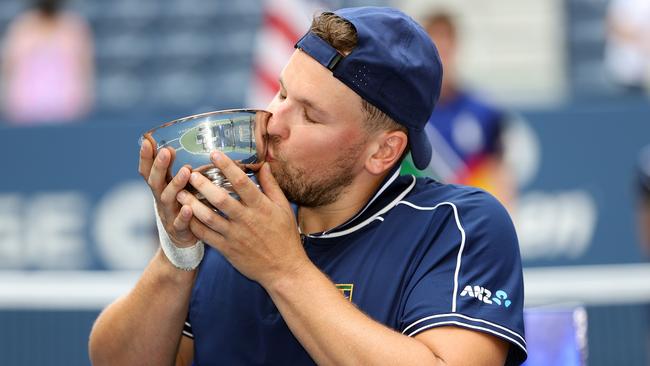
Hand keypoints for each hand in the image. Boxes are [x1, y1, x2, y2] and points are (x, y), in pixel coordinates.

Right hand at [139, 139, 197, 247]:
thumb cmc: (179, 207)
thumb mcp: (174, 187)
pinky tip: (189, 207)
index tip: (147, 141)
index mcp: (159, 187)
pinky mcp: (179, 230)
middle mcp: (160, 199)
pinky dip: (183, 215)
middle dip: (159, 166)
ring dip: (175, 184)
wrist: (180, 241)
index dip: (145, 157)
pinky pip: (180, 223)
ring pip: (167, 199)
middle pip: (155, 182)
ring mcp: (168, 214)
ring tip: (186, 171)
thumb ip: (173, 169)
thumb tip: (174, 145)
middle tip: (166, 151)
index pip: (147, 170)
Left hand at [176, 151, 310, 285]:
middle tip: (189, 174)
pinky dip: (194, 225)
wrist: (283, 270)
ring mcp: (235, 235)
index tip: (214, 154)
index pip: (241, 182)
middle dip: (203, 185)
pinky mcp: (227, 249)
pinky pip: (206, 236)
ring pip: (208, 217)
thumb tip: (264, 165)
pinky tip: (185, 216)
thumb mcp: (284, 209)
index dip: (227, 167)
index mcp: (261, 207)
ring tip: (180, 193)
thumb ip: (272, 186)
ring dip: (192, 204)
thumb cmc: (285, 237)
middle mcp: (246, 220)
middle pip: (220, 199)